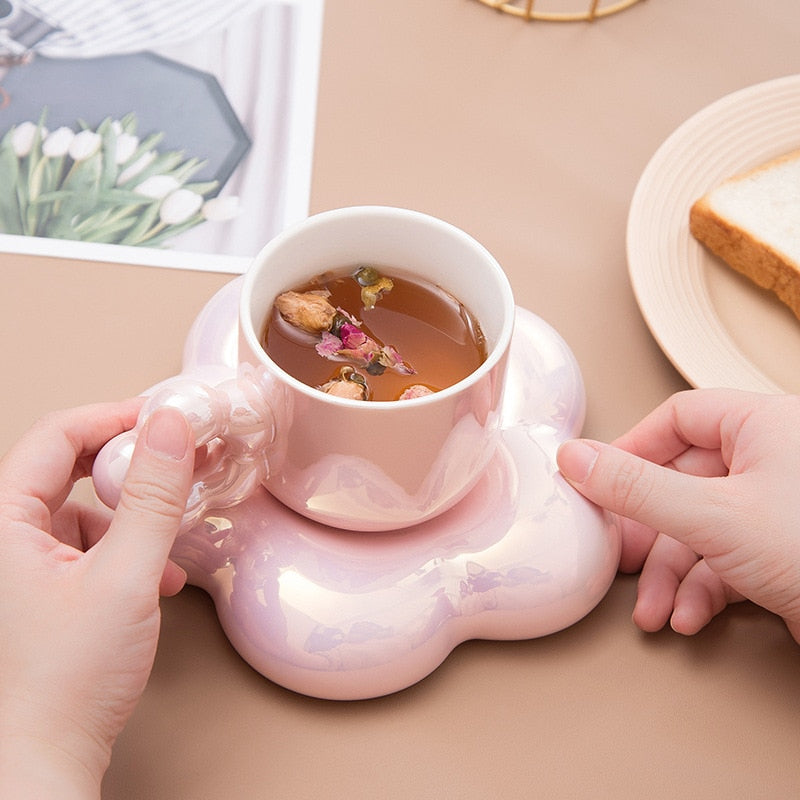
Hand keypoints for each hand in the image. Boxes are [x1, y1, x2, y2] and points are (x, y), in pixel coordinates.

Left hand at [0, 401, 194, 798]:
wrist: (46, 759)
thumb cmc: (67, 681)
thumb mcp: (126, 577)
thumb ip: (152, 498)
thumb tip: (171, 430)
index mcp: (1, 526)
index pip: (54, 437)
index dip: (112, 418)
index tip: (162, 419)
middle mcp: (4, 540)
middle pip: (64, 467)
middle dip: (124, 463)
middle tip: (169, 458)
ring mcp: (21, 566)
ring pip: (80, 508)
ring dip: (131, 516)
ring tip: (166, 541)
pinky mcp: (42, 589)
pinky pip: (87, 545)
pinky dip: (127, 549)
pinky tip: (157, 579)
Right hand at [556, 389, 799, 643]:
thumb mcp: (713, 516)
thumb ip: (636, 487)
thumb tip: (574, 458)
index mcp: (764, 424)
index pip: (678, 417)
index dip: (632, 448)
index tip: (597, 480)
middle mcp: (773, 460)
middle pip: (683, 482)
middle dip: (650, 534)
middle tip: (621, 556)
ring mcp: (779, 509)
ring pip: (702, 528)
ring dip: (671, 575)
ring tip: (654, 609)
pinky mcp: (785, 552)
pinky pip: (727, 559)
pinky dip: (703, 591)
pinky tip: (690, 617)